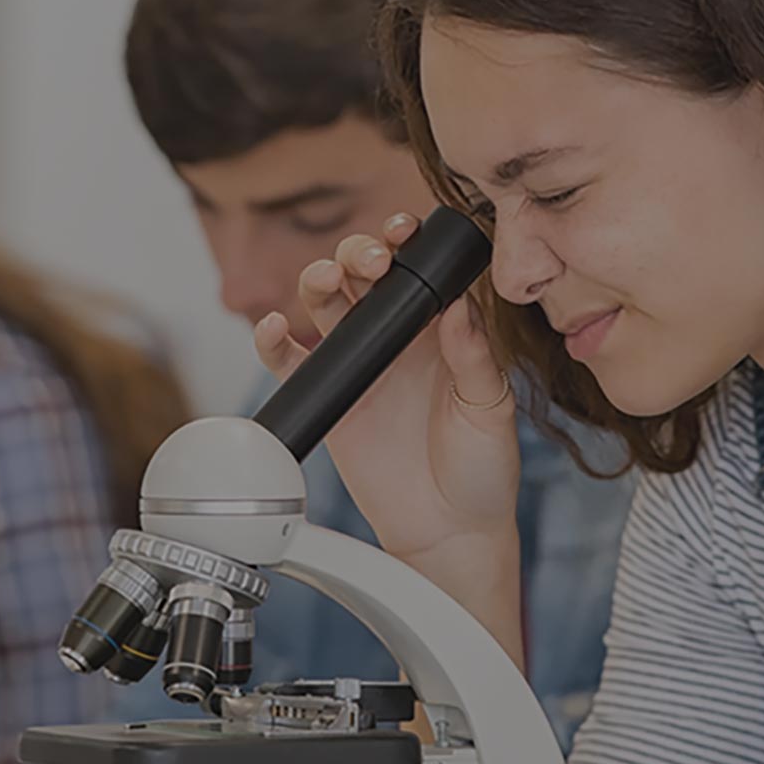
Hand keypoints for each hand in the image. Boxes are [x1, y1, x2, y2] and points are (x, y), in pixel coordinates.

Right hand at [254, 214, 520, 572]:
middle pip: (361, 275)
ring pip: (323, 304)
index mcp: (439, 331)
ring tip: (322, 282)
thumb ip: (474, 358)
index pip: (415, 271)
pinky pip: (291, 360)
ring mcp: (358, 366)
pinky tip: (274, 327)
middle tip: (368, 263)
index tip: (401, 233)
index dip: (403, 242)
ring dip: (317, 281)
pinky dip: (272, 340)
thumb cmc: (480, 469)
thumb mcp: (491, 408)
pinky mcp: (329, 397)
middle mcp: (395, 340)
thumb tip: (458, 310)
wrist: (447, 530)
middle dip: (357, 254)